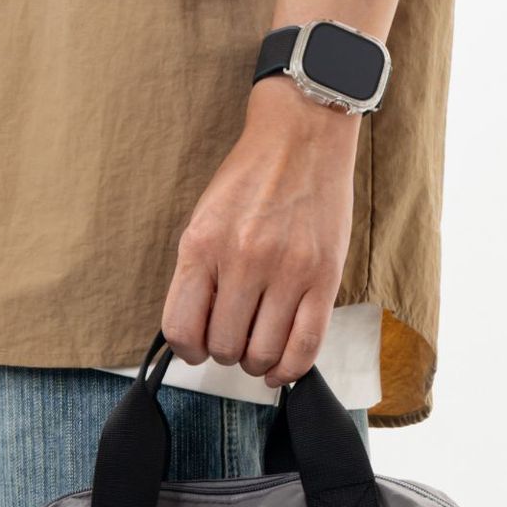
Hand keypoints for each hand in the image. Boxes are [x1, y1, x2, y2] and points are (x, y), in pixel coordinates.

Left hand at [162, 78, 361, 387]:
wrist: (302, 136)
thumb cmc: (253, 178)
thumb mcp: (205, 219)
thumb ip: (198, 274)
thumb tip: (196, 332)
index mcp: (203, 245)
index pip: (181, 329)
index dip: (188, 351)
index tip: (197, 349)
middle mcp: (243, 259)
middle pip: (224, 346)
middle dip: (226, 352)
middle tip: (234, 339)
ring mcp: (286, 270)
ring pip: (262, 354)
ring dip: (256, 363)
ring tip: (258, 349)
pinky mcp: (324, 278)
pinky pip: (304, 347)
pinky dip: (289, 370)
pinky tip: (280, 369)